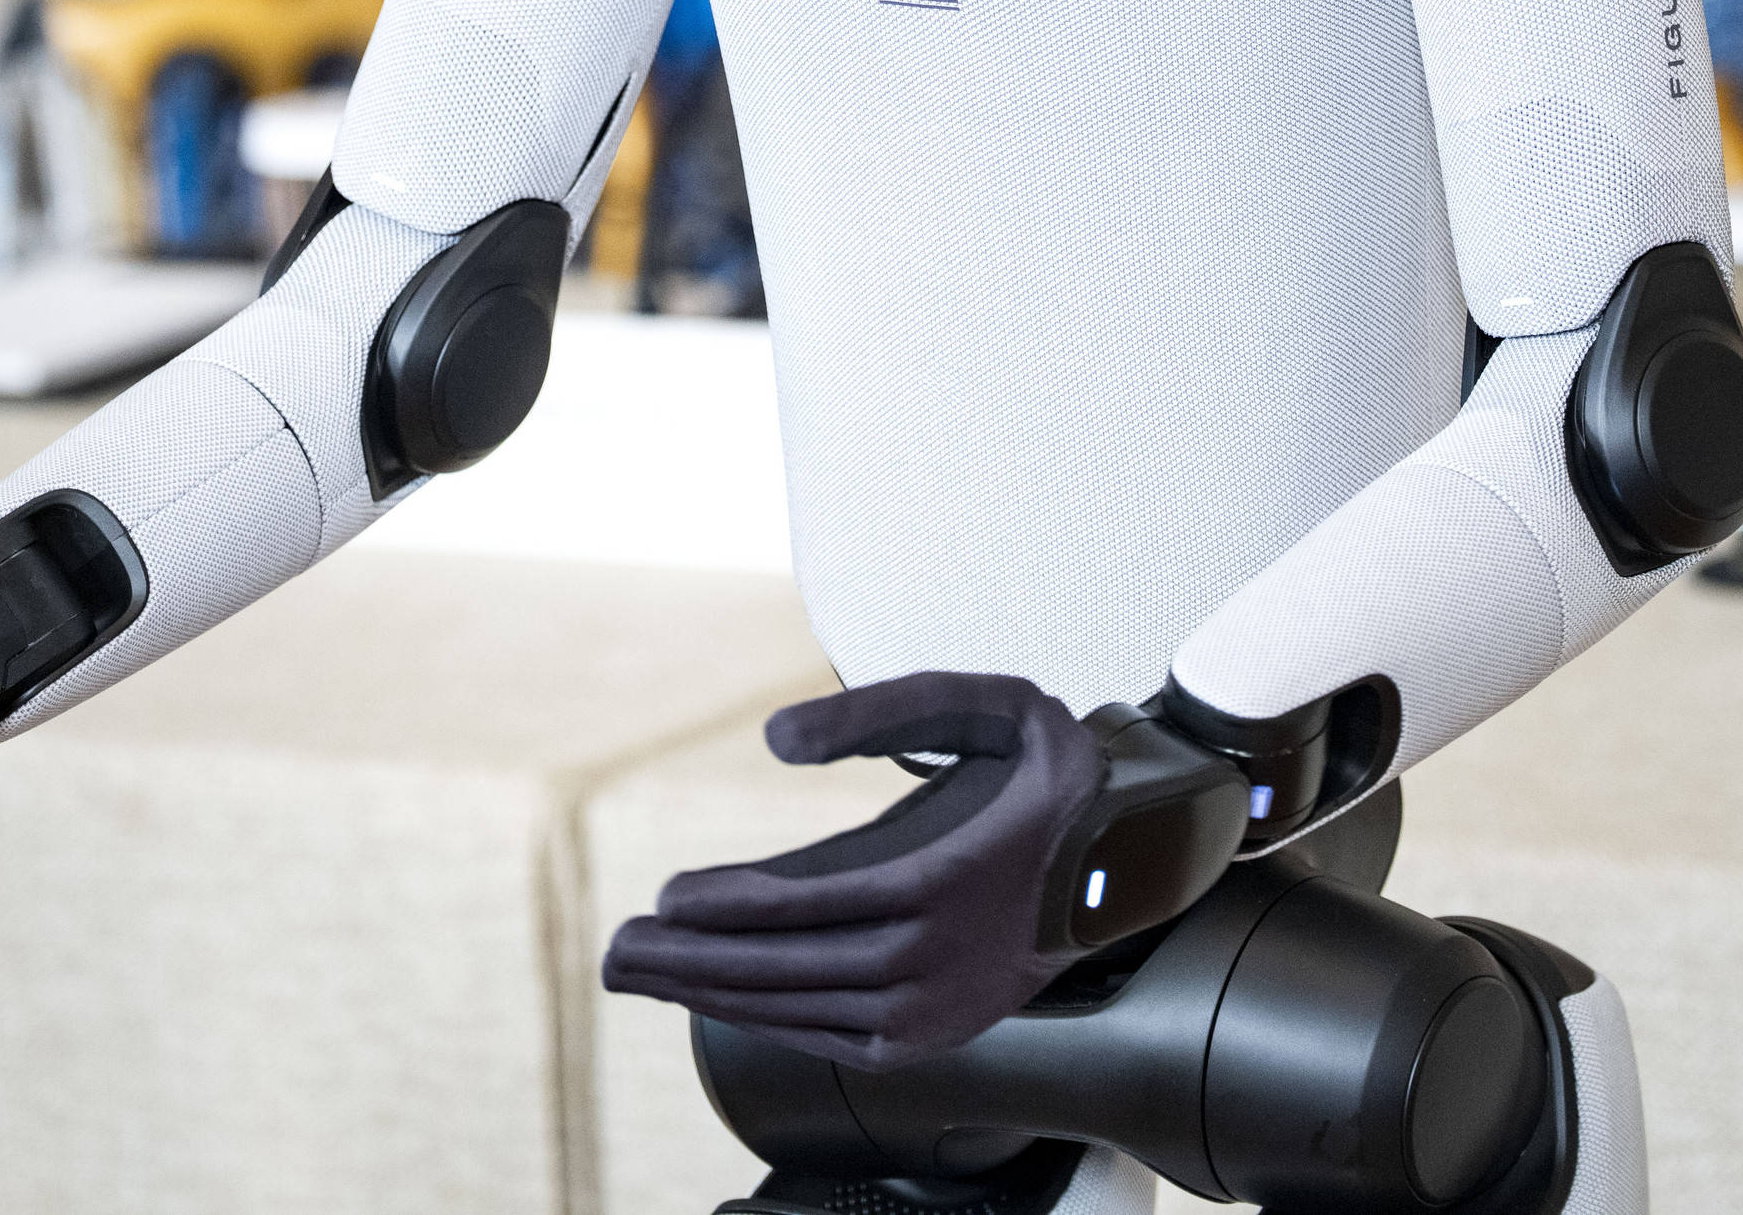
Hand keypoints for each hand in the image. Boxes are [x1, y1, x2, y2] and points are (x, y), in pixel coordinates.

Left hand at [602, 671, 1102, 1071]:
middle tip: (616, 952)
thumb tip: (774, 739)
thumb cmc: (1046, 775)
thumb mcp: (986, 704)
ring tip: (644, 974)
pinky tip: (717, 1000)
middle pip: (789, 966)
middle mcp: (937, 956)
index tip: (666, 898)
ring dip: (712, 993)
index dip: (733, 905)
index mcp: (945, 877)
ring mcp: (935, 1007)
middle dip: (692, 961)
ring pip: (800, 1007)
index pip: (813, 903)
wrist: (1126, 860)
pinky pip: (830, 1037)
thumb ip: (883, 706)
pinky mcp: (931, 1037)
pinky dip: (766, 1019)